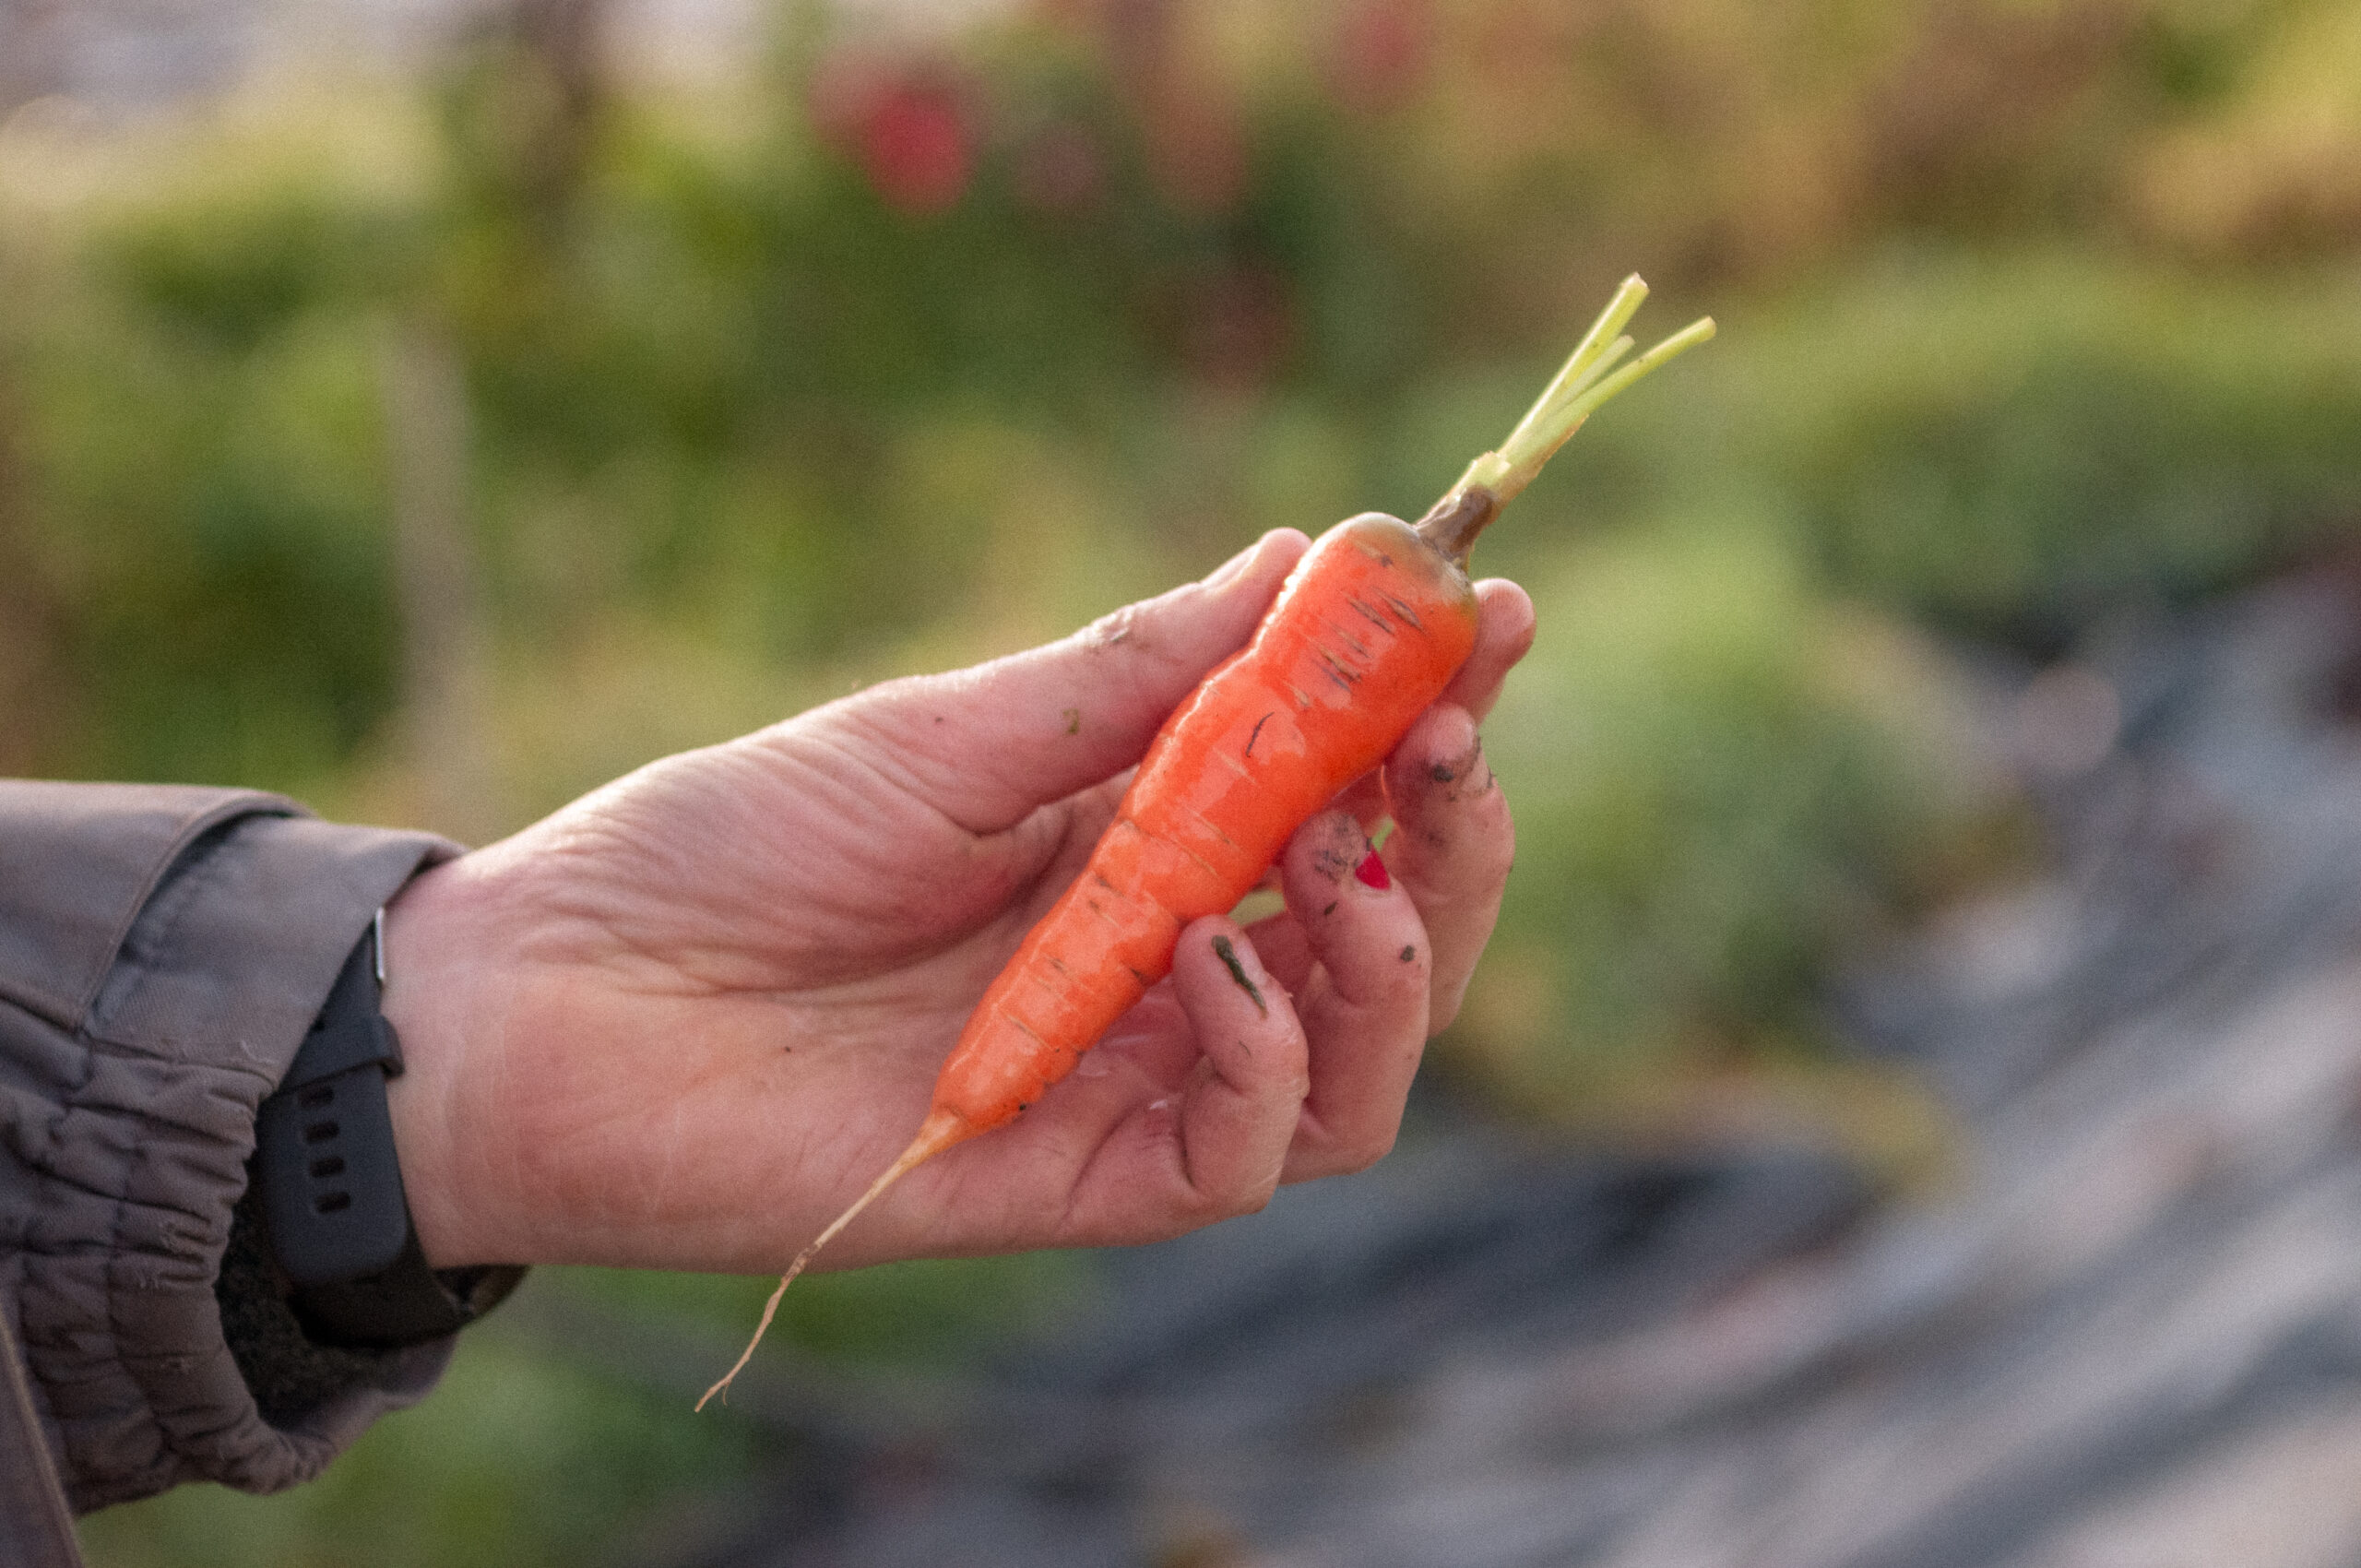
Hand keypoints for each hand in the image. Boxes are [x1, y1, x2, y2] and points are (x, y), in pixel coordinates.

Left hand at [380, 528, 1533, 1273]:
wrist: (556, 1001)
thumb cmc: (733, 849)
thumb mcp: (949, 733)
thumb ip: (1134, 675)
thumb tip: (1299, 553)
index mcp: (1139, 842)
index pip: (1338, 790)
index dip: (1431, 711)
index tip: (1497, 615)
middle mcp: (1163, 964)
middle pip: (1385, 933)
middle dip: (1450, 835)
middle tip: (1451, 740)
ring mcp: (1129, 1079)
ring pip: (1359, 1064)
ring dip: (1397, 955)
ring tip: (1349, 860)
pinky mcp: (1076, 1184)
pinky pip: (1241, 1156)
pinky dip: (1263, 1060)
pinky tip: (1207, 960)